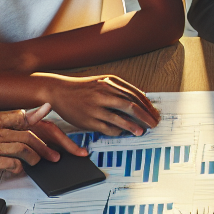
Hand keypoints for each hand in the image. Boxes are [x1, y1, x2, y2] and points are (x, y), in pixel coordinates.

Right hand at [0, 104, 82, 187]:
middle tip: (51, 154)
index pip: (20, 117)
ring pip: (24, 150)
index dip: (37, 116)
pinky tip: (19, 170)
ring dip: (34, 158)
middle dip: (43, 146)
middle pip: (27, 135)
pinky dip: (20, 169)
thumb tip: (14, 126)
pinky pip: (13, 165)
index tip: (49, 113)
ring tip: (36, 163)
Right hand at [38, 72, 160, 135]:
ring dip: (133, 126)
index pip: (135, 95)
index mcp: (110, 82)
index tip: (154, 113)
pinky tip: (122, 132)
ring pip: (120, 119)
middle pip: (131, 106)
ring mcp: (96, 107)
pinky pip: (107, 128)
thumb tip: (142, 98)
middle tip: (154, 124)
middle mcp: (103, 93)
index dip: (147, 106)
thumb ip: (120, 89)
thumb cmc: (83, 87)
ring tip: (142, 131)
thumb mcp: (102, 81)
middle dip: (145, 117)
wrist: (59, 90)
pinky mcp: (89, 120)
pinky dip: (117, 131)